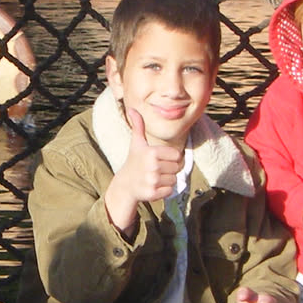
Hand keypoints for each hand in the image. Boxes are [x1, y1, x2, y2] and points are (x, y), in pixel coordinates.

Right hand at [104, 106, 182, 234]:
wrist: (125, 185)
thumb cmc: (134, 161)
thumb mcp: (137, 143)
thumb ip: (138, 126)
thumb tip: (132, 109)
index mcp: (151, 152)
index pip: (177, 156)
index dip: (171, 158)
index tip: (159, 160)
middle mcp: (152, 166)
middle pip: (177, 168)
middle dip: (169, 170)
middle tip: (156, 170)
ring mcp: (152, 180)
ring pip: (174, 180)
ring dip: (167, 180)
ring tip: (154, 178)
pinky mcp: (153, 193)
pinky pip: (170, 191)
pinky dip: (164, 191)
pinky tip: (153, 186)